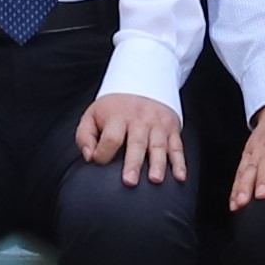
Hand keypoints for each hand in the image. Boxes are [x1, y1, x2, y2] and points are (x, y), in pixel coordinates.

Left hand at [74, 92, 188, 187]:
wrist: (143, 84)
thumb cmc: (115, 108)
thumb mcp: (92, 115)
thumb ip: (85, 136)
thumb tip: (89, 157)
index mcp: (118, 116)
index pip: (111, 137)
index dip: (103, 152)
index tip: (99, 161)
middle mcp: (140, 120)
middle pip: (136, 143)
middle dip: (133, 163)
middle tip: (130, 181)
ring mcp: (158, 125)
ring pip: (159, 146)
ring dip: (158, 164)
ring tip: (155, 179)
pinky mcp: (172, 129)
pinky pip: (177, 147)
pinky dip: (180, 163)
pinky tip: (179, 176)